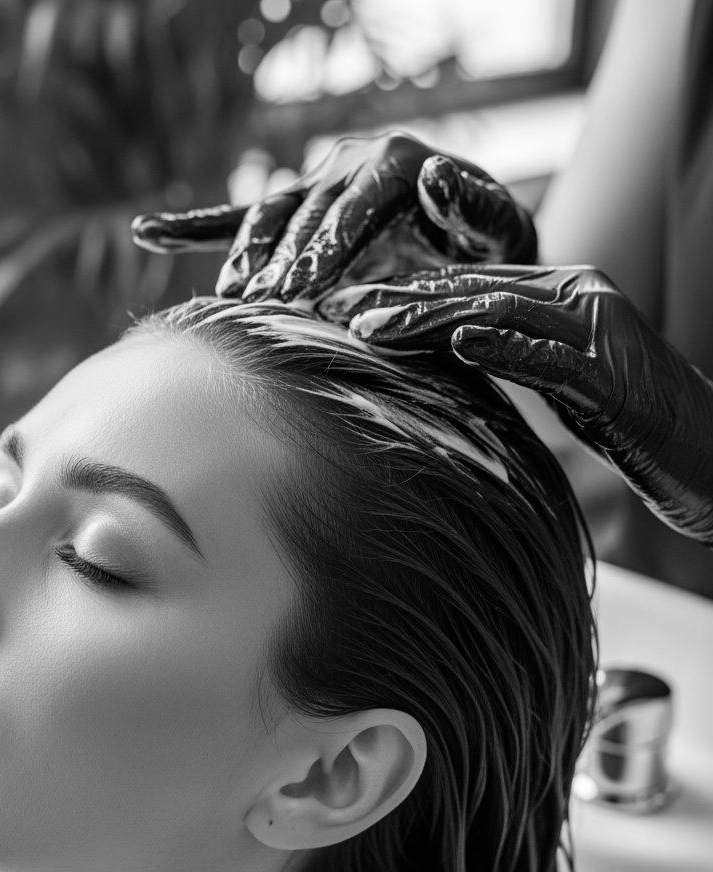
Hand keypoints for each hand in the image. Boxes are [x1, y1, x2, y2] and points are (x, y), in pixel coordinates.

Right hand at [130, 133, 536, 300]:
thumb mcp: (501, 229)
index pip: (350, 208)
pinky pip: (238, 217)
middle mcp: (348, 162)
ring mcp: (315, 183)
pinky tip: (150, 235)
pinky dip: (194, 228)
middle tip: (262, 308)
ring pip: (267, 216)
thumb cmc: (489, 245)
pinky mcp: (295, 208)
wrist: (473, 242)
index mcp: (395, 162)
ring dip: (245, 257)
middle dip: (281, 263)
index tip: (302, 292)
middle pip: (303, 216)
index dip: (325, 248)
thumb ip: (474, 204)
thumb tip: (434, 174)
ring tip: (230, 298)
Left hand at [317, 265, 712, 545]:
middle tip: (333, 306)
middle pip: (474, 291)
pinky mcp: (613, 375)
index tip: (343, 302)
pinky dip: (504, 347)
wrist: (709, 446)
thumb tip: (445, 357)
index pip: (469, 287)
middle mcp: (578, 296)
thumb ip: (510, 357)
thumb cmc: (630, 417)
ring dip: (429, 320)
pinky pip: (551, 357)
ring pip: (500, 314)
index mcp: (560, 294)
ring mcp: (598, 330)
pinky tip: (459, 345)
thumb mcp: (559, 380)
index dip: (403, 293)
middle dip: (398, 299)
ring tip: (371, 326)